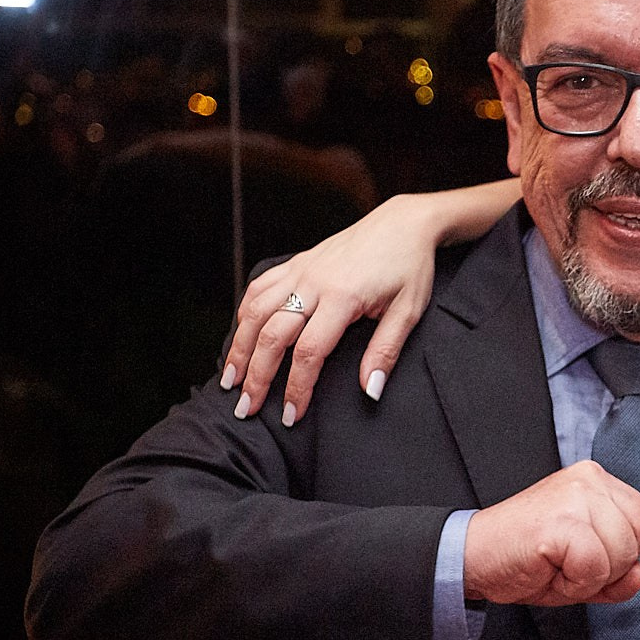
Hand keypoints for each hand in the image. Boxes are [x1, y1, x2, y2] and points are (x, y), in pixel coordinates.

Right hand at [222, 197, 444, 425]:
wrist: (403, 224)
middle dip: (256, 376)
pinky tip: (241, 336)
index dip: (297, 388)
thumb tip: (369, 391)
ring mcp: (301, 269)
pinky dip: (245, 314)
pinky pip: (260, 287)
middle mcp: (314, 282)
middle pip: (273, 335)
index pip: (310, 352)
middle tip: (246, 408)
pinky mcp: (296, 263)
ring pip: (256, 310)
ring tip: (230, 379)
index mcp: (344, 297)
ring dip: (239, 347)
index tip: (291, 415)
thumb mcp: (408, 312)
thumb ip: (385, 352)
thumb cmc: (409, 267)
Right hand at [463, 462, 639, 605]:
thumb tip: (639, 575)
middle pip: (639, 539)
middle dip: (608, 568)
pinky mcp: (561, 519)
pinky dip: (576, 583)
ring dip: (589, 577)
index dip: (622, 554)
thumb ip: (617, 574)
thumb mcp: (582, 567)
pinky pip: (595, 567)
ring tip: (557, 566)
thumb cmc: (524, 557)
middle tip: (566, 564)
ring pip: (621, 555)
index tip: (585, 556)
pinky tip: (550, 570)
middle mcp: (590, 479)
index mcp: (597, 481)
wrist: (471, 557)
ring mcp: (575, 496)